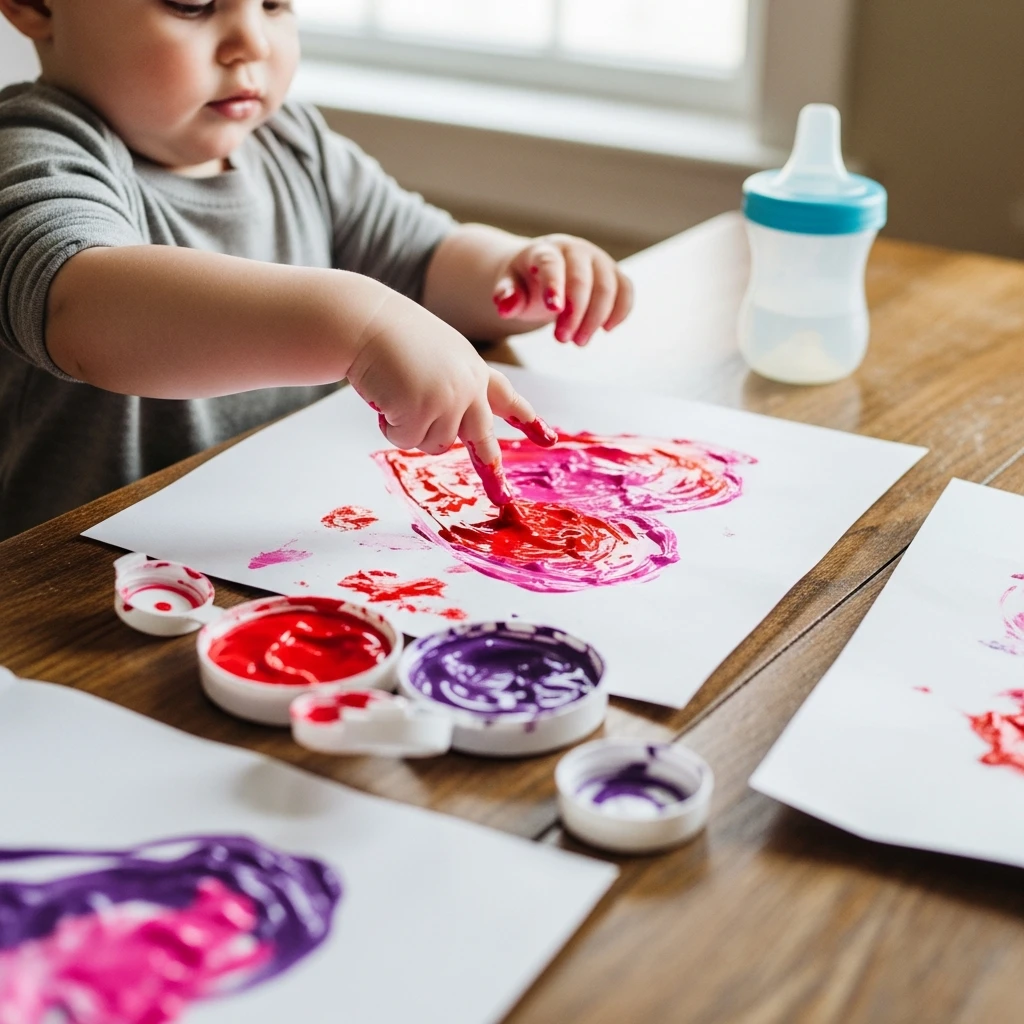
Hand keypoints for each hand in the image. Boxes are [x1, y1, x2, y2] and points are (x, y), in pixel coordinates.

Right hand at [346, 288, 556, 504]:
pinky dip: (389, 426)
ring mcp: (450, 398)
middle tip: (502, 498)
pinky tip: (384, 397)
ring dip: (408, 428)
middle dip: (491, 471)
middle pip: (481, 439)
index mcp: (473, 369)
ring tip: (395, 395)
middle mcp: (469, 386)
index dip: (527, 418)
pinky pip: (406, 440)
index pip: (505, 396)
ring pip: (434, 444)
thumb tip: (458, 434)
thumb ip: (454, 390)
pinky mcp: (426, 409)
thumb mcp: (436, 359)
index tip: (549, 438)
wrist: (366, 321)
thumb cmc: (390, 338)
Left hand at [491, 234, 633, 345]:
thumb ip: (506, 295)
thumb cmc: (524, 281)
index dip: (554, 285)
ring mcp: (598, 260)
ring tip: (578, 342)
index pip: (551, 263)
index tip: (554, 310)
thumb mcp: (508, 286)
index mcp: (545, 250)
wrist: (541, 269)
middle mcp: (575, 249)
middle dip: (576, 313)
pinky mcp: (614, 273)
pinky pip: (625, 290)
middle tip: (562, 340)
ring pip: (608, 287)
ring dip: (595, 319)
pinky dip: (621, 311)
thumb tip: (506, 306)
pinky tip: (606, 330)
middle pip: (583, 279)